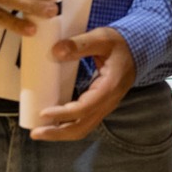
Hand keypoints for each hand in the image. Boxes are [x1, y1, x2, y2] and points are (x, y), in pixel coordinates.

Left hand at [32, 26, 136, 140]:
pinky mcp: (99, 106)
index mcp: (109, 88)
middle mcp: (108, 102)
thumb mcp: (101, 38)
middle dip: (58, 133)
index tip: (43, 113)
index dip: (63, 113)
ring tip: (40, 131)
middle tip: (35, 132)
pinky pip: (83, 122)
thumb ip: (79, 44)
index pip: (84, 108)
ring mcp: (104, 107)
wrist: (137, 50)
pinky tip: (52, 123)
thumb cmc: (119, 44)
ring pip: (83, 128)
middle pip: (82, 127)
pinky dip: (67, 126)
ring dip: (61, 133)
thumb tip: (55, 51)